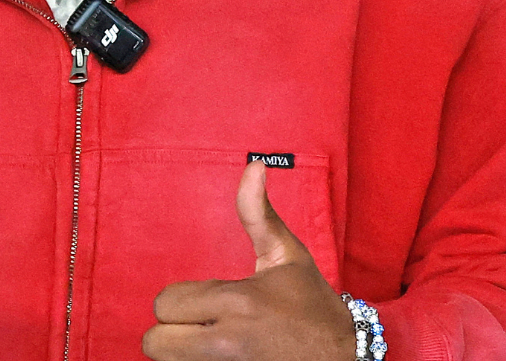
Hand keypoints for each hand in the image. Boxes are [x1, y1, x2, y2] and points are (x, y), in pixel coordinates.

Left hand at [143, 162, 355, 360]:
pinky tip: (216, 359)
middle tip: (197, 328)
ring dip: (180, 355)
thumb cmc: (314, 306)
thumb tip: (254, 165)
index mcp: (237, 301)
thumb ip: (258, 214)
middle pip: (156, 341)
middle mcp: (229, 341)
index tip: (202, 304)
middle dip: (171, 333)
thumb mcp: (288, 256)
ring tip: (205, 344)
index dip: (179, 303)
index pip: (165, 303)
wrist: (349, 356)